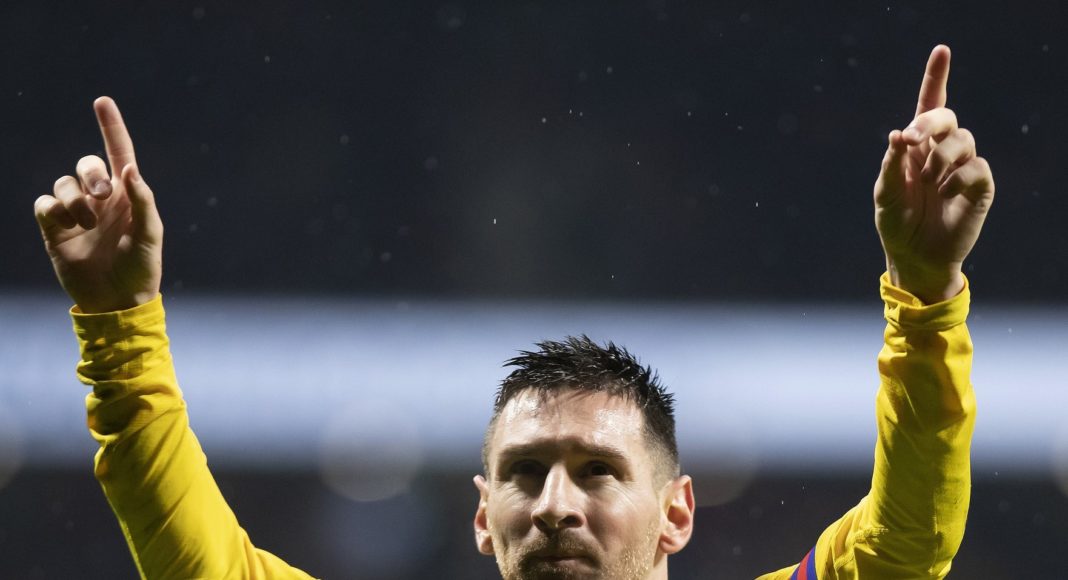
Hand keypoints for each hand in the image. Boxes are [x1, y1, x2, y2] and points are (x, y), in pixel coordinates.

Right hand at [33, 97, 162, 312]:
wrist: (117, 301)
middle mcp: (101, 199)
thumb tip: (128, 168)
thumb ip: (142, 200)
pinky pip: (44, 204)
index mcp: (128, 196)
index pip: (118, 152)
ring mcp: (77, 213)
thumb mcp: (150, 235)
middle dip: (90, 173)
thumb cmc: (141, 268)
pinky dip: (54, 210)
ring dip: (75, 200)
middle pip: (86, 164)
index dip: (111, 127)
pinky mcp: (55, 229)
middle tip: (102, 195)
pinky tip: (69, 228)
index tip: (102, 101)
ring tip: (88, 226)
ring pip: (62, 183)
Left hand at [874, 45, 994, 302]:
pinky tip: (944, 193)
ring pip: (963, 139)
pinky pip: (976, 167)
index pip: (929, 105)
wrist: (915, 256)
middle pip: (946, 116)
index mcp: (916, 147)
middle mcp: (940, 151)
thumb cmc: (896, 224)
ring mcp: (962, 167)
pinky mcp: (980, 185)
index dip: (936, 77)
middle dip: (930, 122)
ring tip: (927, 182)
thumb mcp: (885, 194)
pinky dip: (957, 178)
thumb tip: (898, 134)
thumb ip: (891, 164)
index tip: (942, 50)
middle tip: (912, 139)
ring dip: (940, 157)